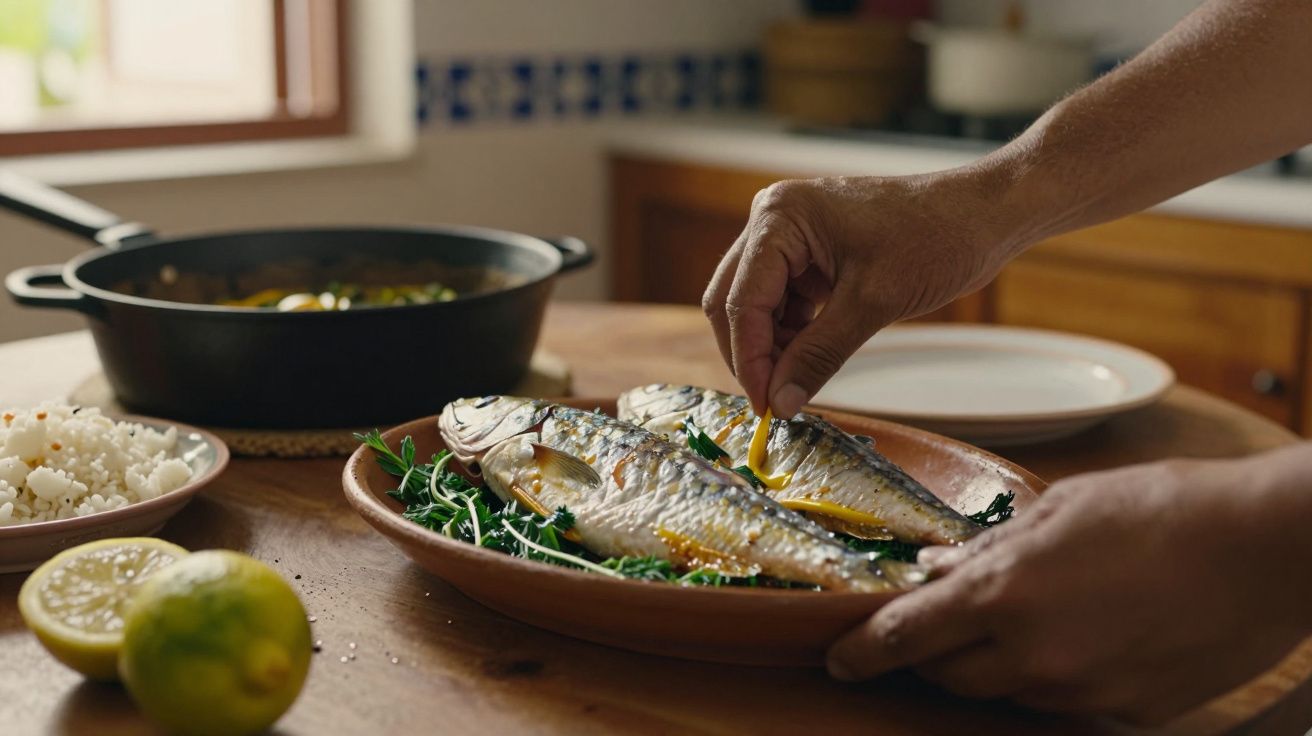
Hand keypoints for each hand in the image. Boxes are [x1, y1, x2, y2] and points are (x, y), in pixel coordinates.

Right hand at [701, 171, 1023, 416]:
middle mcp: (774, 220)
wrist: (984, 215)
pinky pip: (783, 302)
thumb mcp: (873, 303)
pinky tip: (807, 363)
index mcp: (781, 218)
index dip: (749, 359)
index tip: (765, 407)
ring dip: (770, 348)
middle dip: (752, 355)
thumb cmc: (936, 239)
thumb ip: (819, 354)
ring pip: (755, 306)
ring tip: (795, 385)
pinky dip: (791, 336)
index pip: (741, 300)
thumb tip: (780, 403)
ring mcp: (790, 236)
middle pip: (734, 300)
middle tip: (773, 403)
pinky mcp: (809, 254)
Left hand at [826, 445, 1311, 724]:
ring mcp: (1084, 690)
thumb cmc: (1162, 507)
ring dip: (996, 661)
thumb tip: (939, 566)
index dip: (863, 651)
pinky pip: (1065, 701)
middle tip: (946, 618)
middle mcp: (1035, 654)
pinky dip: (1054, 673)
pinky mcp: (1129, 709)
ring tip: (1031, 614)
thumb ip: (991, 546)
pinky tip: (1086, 633)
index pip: (906, 637)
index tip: (840, 659)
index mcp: (1007, 593)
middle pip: (949, 675)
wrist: (1266, 547)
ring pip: (1005, 692)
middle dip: (934, 650)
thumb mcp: (1060, 508)